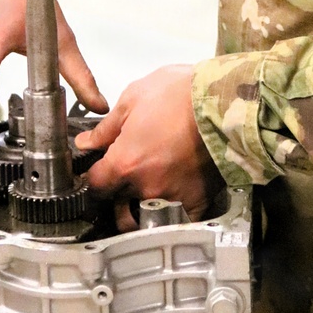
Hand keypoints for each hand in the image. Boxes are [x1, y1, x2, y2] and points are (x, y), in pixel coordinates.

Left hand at [75, 65, 221, 228]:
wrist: (225, 100)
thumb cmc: (181, 94)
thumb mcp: (133, 100)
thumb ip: (106, 128)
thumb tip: (88, 142)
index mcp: (125, 163)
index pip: (95, 185)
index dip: (93, 177)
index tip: (99, 170)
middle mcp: (146, 186)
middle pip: (118, 204)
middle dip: (116, 195)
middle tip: (124, 179)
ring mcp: (173, 196)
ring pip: (147, 214)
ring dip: (143, 207)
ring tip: (149, 189)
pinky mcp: (198, 200)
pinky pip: (181, 218)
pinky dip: (175, 213)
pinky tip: (175, 198)